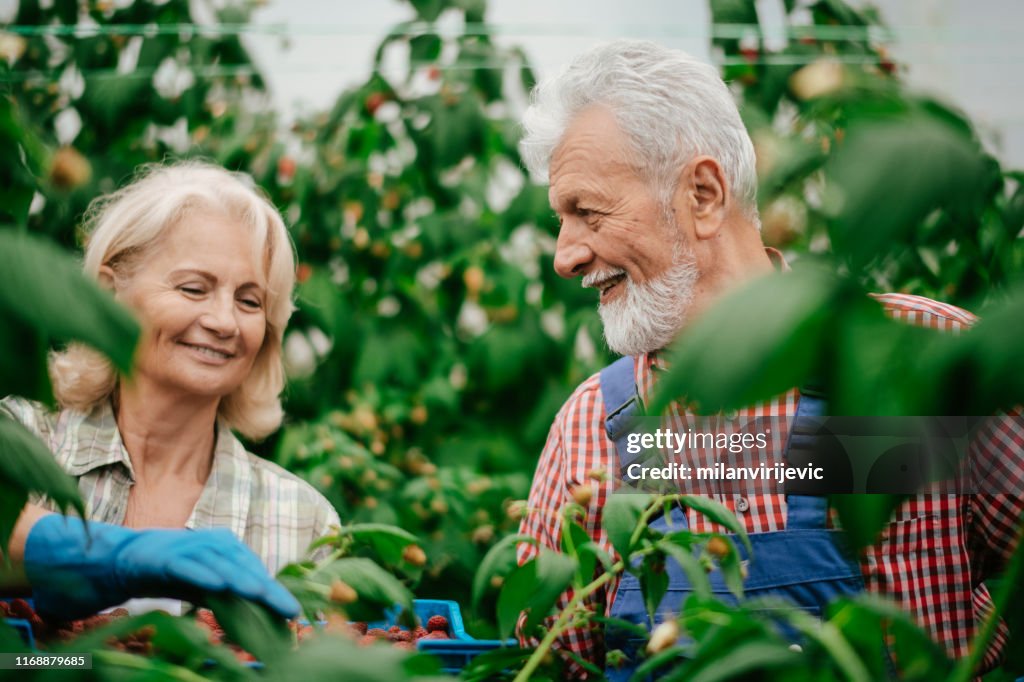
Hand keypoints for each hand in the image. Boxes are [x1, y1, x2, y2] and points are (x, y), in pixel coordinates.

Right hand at [23, 514, 299, 619]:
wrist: (124, 561)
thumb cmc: (173, 574)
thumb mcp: (205, 587)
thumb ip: (229, 597)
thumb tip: (259, 619)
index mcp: (228, 549)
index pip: (257, 572)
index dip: (276, 592)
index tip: (296, 613)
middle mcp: (214, 544)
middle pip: (247, 568)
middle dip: (270, 590)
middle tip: (291, 610)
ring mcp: (190, 548)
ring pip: (222, 565)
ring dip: (243, 579)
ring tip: (263, 594)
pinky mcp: (167, 556)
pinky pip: (188, 566)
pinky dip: (203, 573)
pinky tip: (219, 585)